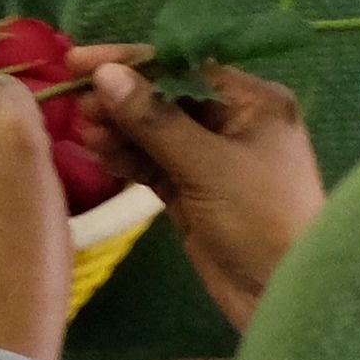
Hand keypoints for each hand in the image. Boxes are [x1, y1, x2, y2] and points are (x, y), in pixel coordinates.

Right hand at [89, 61, 326, 333]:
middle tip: (77, 103)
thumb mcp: (208, 165)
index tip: (80, 61)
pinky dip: (127, 157)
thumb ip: (154, 119)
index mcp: (253, 101)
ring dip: (119, 129)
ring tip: (82, 129)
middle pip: (165, 97)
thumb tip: (106, 75)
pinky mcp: (192, 191)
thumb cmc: (260, 219)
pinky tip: (97, 151)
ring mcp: (210, 158)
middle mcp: (233, 121)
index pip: (183, 67)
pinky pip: (153, 163)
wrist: (281, 297)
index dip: (131, 63)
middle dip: (121, 99)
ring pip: (155, 132)